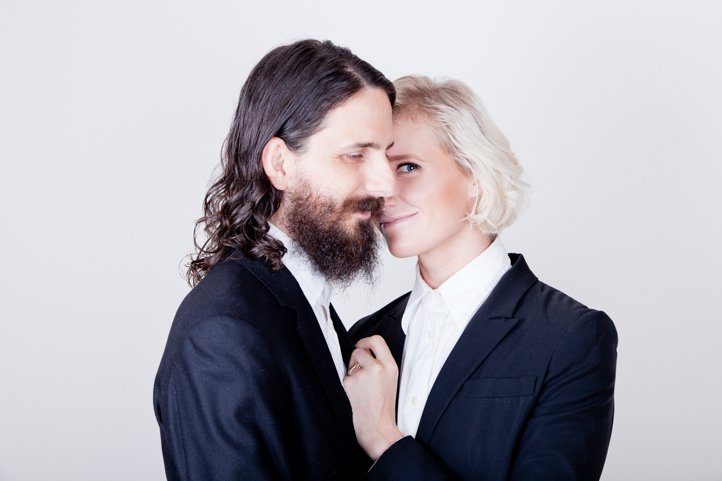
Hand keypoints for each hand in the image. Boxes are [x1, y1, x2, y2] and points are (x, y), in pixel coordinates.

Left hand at [342, 335, 403, 460]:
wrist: (378, 429)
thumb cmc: (383, 408)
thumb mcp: (390, 380)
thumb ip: (381, 363)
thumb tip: (363, 350)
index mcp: (391, 366)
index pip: (377, 340)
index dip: (366, 341)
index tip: (362, 346)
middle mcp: (378, 368)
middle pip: (360, 349)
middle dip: (357, 358)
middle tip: (360, 372)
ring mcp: (363, 375)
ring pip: (350, 363)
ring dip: (352, 372)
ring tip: (360, 388)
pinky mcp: (350, 383)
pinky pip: (345, 376)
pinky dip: (347, 384)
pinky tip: (354, 395)